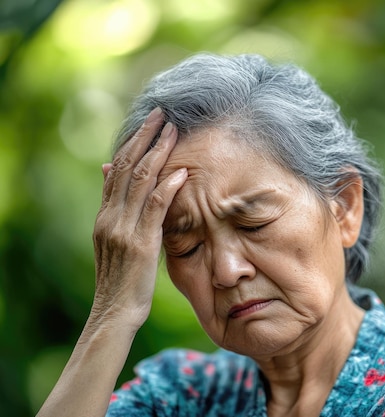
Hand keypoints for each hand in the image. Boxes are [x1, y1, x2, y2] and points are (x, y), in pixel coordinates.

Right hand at [92, 107, 186, 328]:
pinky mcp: (140, 243)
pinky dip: (167, 188)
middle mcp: (110, 217)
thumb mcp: (115, 244)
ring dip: (157, 153)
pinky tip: (181, 172)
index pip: (116, 170)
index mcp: (104, 216)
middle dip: (144, 138)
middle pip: (126, 167)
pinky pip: (154, 209)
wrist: (114, 312)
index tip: (148, 124)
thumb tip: (112, 180)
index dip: (132, 144)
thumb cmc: (121, 280)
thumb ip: (117, 214)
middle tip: (161, 113)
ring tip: (172, 130)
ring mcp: (123, 229)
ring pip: (139, 181)